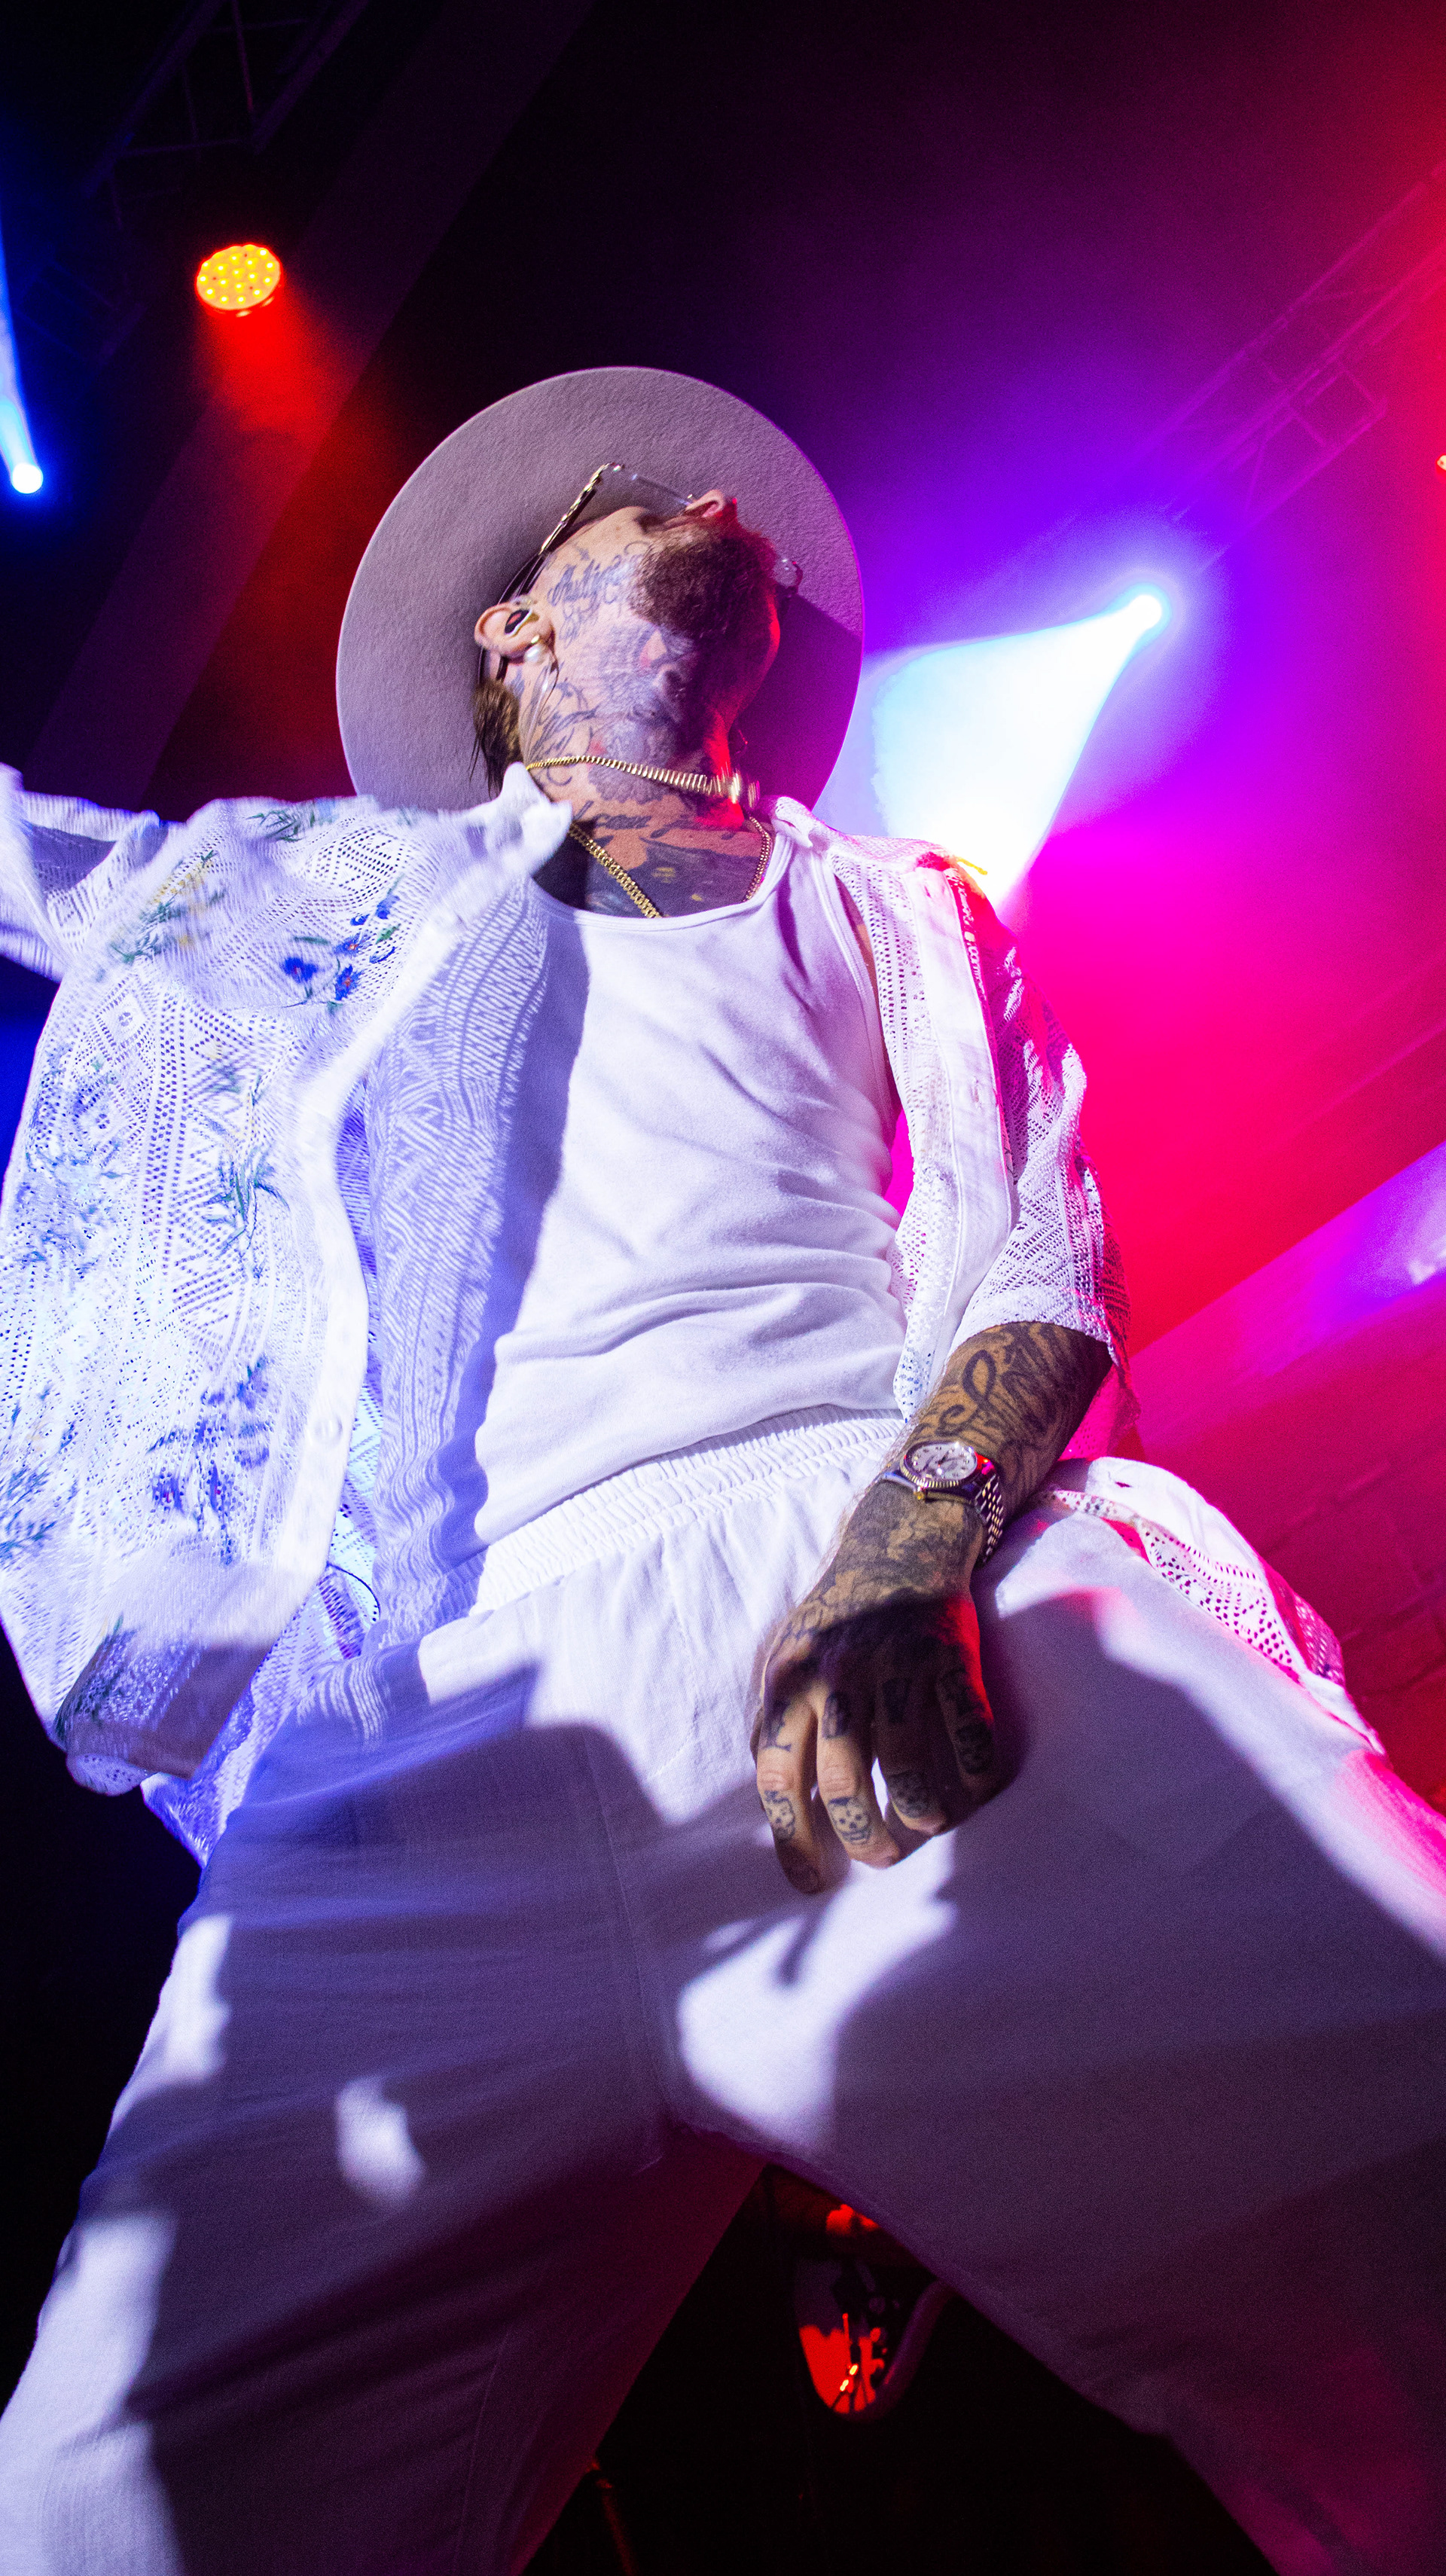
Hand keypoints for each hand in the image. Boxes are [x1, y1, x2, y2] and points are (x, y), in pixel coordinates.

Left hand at [753, 1477, 998, 1893]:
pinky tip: (975, 1795)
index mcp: (790, 1679)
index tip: (812, 1885)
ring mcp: (896, 1664)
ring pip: (908, 1767)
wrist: (900, 1539)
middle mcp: (838, 1674)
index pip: (777, 1775)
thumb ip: (779, 1719)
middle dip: (863, 1838)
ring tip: (925, 1829)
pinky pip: (968, 1734)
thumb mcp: (790, 1656)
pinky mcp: (951, 1655)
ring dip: (920, 1815)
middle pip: (843, 1782)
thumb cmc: (838, 1616)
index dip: (792, 1839)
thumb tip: (777, 1803)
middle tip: (881, 1859)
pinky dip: (975, 1776)